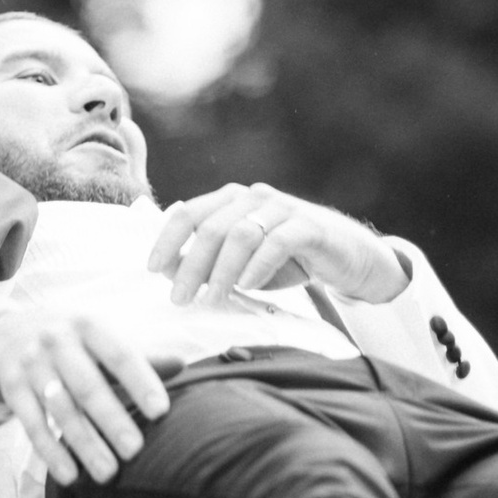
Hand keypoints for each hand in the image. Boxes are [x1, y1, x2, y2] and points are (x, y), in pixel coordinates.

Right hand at [0, 302, 172, 486]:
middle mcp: (56, 341)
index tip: (162, 411)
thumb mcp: (100, 338)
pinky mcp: (11, 389)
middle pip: (87, 386)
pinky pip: (32, 425)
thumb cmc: (70, 342)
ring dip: (84, 443)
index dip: (141, 382)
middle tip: (135, 450)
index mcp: (88, 325)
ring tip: (107, 473)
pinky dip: (51, 452)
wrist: (6, 334)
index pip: (119, 355)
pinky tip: (70, 476)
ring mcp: (30, 365)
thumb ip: (139, 356)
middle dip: (111, 420)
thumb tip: (182, 363)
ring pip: (60, 410)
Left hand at [148, 182, 408, 309]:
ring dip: (222, 271)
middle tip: (179, 299)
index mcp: (230, 201)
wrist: (345, 257)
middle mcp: (253, 197)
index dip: (167, 240)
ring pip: (241, 234)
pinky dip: (259, 266)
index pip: (188, 213)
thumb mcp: (239, 264)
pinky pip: (278, 242)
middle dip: (190, 265)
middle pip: (211, 228)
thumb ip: (206, 263)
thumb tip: (167, 271)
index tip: (151, 269)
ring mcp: (282, 208)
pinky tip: (249, 286)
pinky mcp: (309, 225)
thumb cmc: (286, 261)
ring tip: (213, 299)